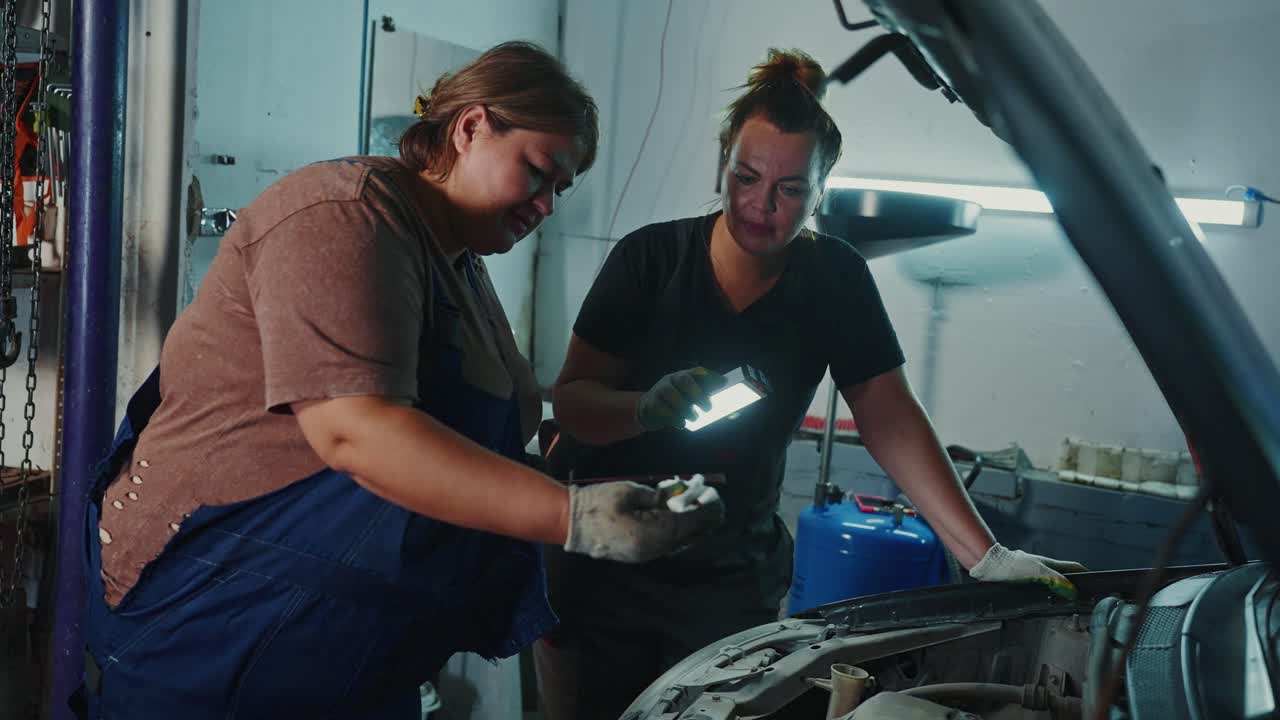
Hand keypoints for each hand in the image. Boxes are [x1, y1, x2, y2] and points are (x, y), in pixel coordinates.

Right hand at [563, 481, 724, 562]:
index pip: (693, 523)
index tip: (716, 496)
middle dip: (703, 517)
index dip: (708, 509)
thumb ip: (657, 496)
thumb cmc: (598, 505)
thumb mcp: (630, 492)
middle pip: (692, 536)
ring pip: (681, 542)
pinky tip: (675, 514)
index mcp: (654, 534)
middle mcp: (656, 549)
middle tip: (707, 498)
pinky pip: (668, 543)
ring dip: (691, 524)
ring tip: (693, 504)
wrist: (571, 524)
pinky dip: (677, 529)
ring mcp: (647, 555)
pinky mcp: (640, 554)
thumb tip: (675, 497)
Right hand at [635, 367, 726, 430]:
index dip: (711, 376)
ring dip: (686, 409)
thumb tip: (728, 395)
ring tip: (694, 418)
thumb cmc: (674, 402)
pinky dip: (674, 419)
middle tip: (709, 408)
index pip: (697, 372)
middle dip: (698, 394)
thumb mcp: (687, 396)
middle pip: (684, 380)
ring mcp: (659, 391)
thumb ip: (704, 394)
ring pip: (672, 394)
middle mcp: (670, 380)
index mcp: (682, 376)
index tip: (724, 383)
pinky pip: (662, 410)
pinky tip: (681, 424)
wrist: (647, 409)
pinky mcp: (651, 404)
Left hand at [968, 543, 1087, 599]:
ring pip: (1050, 586)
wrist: (987, 565)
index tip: (1096, 584)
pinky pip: (1038, 592)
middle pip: (1063, 578)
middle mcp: (1042, 570)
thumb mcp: (1037, 572)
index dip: (1086, 574)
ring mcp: (1032, 576)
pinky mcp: (1022, 584)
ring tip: (1066, 607)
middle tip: (1082, 601)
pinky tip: (1044, 607)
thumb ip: (1055, 580)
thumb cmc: (1010, 565)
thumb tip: (1073, 592)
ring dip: (1058, 595)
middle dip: (1074, 588)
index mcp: (1049, 565)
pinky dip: (1044, 598)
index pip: (1073, 568)